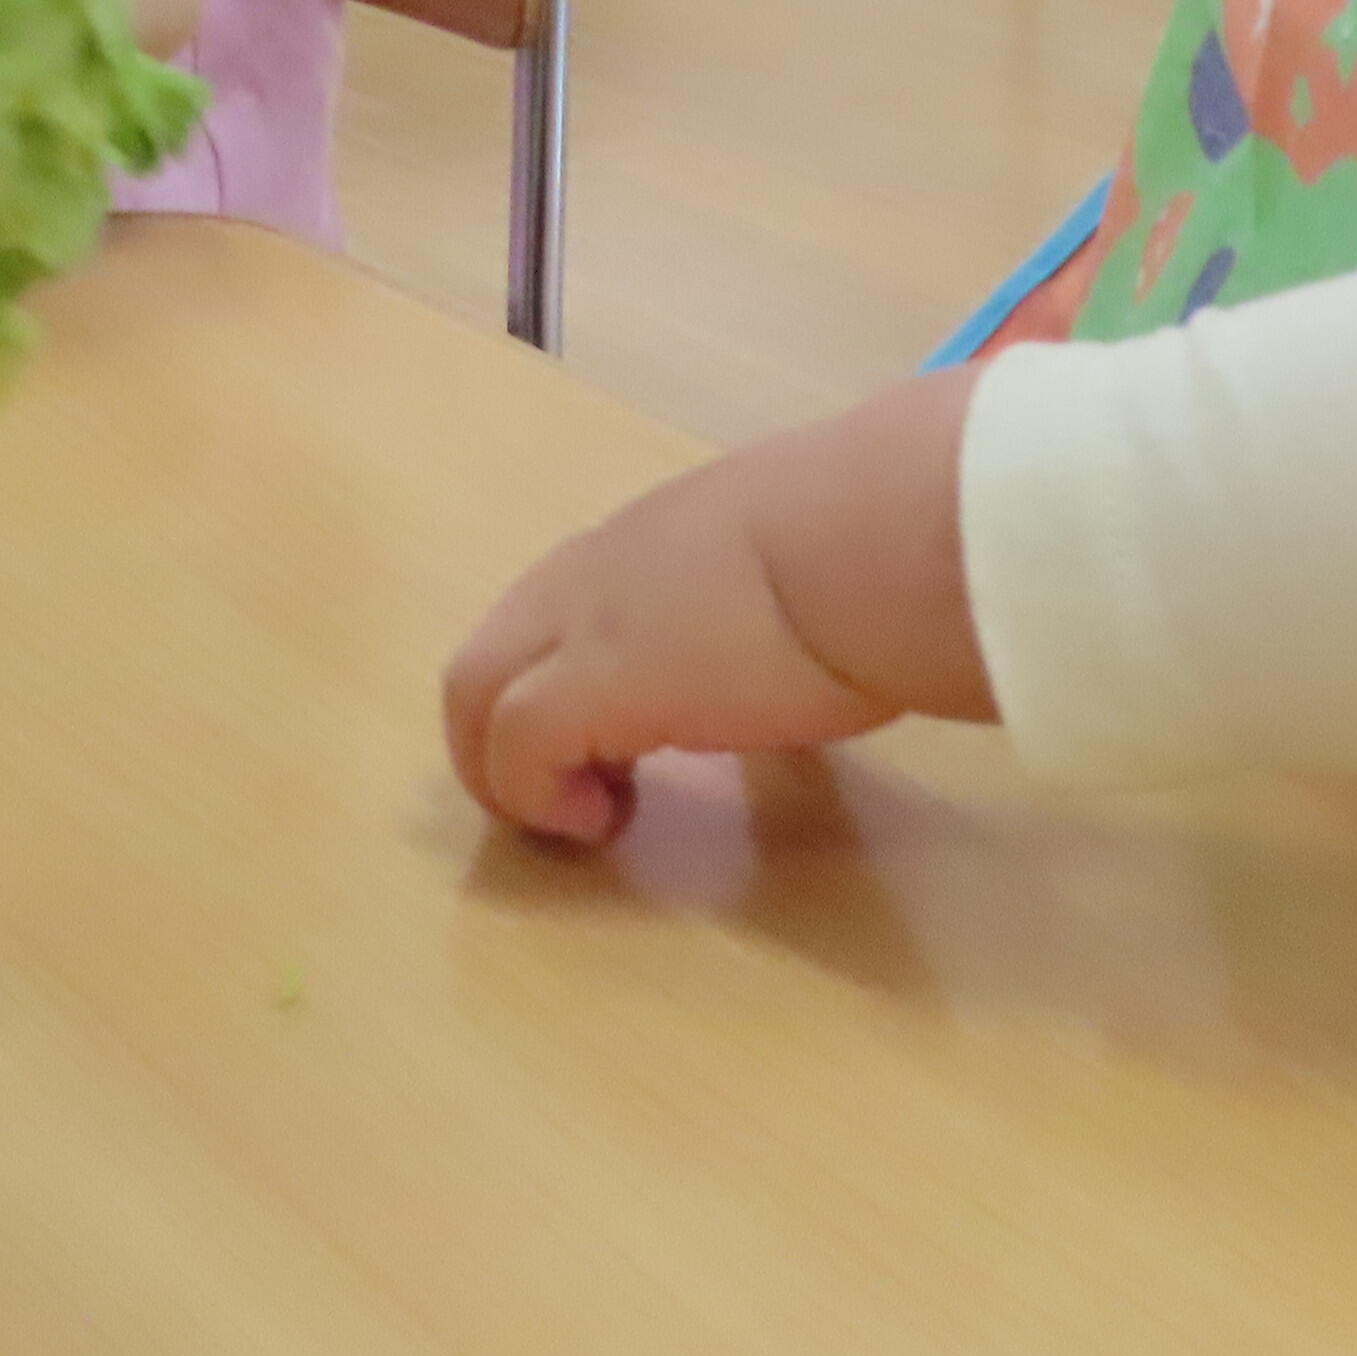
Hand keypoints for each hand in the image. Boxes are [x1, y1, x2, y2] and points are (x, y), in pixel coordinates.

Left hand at [441, 369, 993, 847]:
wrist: (881, 536)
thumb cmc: (883, 542)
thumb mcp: (818, 560)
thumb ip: (791, 591)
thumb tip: (836, 633)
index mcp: (659, 540)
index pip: (565, 605)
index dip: (572, 678)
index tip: (630, 737)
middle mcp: (599, 572)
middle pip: (488, 652)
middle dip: (505, 734)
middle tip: (581, 793)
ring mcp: (582, 625)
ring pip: (473, 689)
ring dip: (508, 771)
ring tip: (585, 815)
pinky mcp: (588, 684)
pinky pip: (511, 746)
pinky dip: (536, 796)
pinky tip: (602, 818)